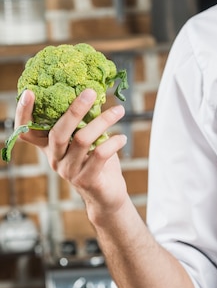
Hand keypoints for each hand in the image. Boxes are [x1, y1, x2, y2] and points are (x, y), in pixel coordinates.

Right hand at [15, 89, 128, 218]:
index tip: (29, 93)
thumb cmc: (97, 163)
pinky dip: (113, 143)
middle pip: (58, 132)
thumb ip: (85, 123)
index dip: (24, 113)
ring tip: (119, 110)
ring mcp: (69, 171)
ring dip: (103, 121)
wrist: (107, 196)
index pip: (27, 132)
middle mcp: (55, 159)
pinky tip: (122, 137)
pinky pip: (99, 155)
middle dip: (74, 110)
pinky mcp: (86, 180)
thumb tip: (93, 93)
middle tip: (90, 92)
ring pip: (82, 140)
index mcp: (51, 148)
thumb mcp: (88, 141)